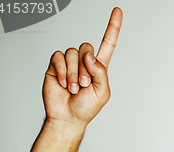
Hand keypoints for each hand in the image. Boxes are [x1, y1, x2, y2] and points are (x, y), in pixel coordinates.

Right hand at [43, 7, 122, 129]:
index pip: (107, 43)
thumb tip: (89, 55)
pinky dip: (63, 71)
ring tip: (73, 88)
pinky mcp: (56, 65)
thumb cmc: (86, 108)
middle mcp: (84, 62)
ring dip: (73, 73)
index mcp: (98, 67)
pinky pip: (59, 57)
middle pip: (86, 47)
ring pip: (72, 53)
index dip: (113, 28)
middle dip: (85, 68)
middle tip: (83, 85)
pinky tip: (63, 83)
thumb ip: (101, 72)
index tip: (118, 11)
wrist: (67, 118)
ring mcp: (69, 63)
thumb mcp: (102, 93)